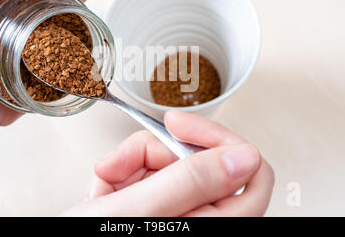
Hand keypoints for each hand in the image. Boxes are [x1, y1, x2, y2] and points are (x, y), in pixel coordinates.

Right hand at [64, 110, 274, 216]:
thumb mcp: (138, 212)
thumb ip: (192, 183)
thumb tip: (246, 157)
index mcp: (214, 226)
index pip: (251, 171)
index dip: (216, 139)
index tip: (176, 125)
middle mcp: (203, 220)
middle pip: (198, 160)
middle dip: (151, 152)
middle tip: (117, 162)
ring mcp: (180, 213)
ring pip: (169, 163)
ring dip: (128, 165)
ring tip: (101, 185)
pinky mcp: (158, 206)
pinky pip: (149, 173)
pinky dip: (120, 176)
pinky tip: (101, 193)